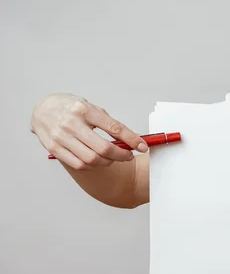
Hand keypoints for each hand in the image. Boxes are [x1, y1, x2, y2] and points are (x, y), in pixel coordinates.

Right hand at [30, 93, 147, 169]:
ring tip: (112, 158)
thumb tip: (128, 139)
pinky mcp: (54, 148)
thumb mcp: (90, 107)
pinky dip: (92, 165)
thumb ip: (107, 122)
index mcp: (85, 110)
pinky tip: (97, 160)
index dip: (132, 139)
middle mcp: (72, 123)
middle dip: (122, 155)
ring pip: (92, 159)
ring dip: (108, 162)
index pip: (114, 128)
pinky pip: (79, 164)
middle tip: (128, 156)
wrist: (42, 109)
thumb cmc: (70, 108)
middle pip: (104, 148)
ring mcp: (61, 137)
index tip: (142, 146)